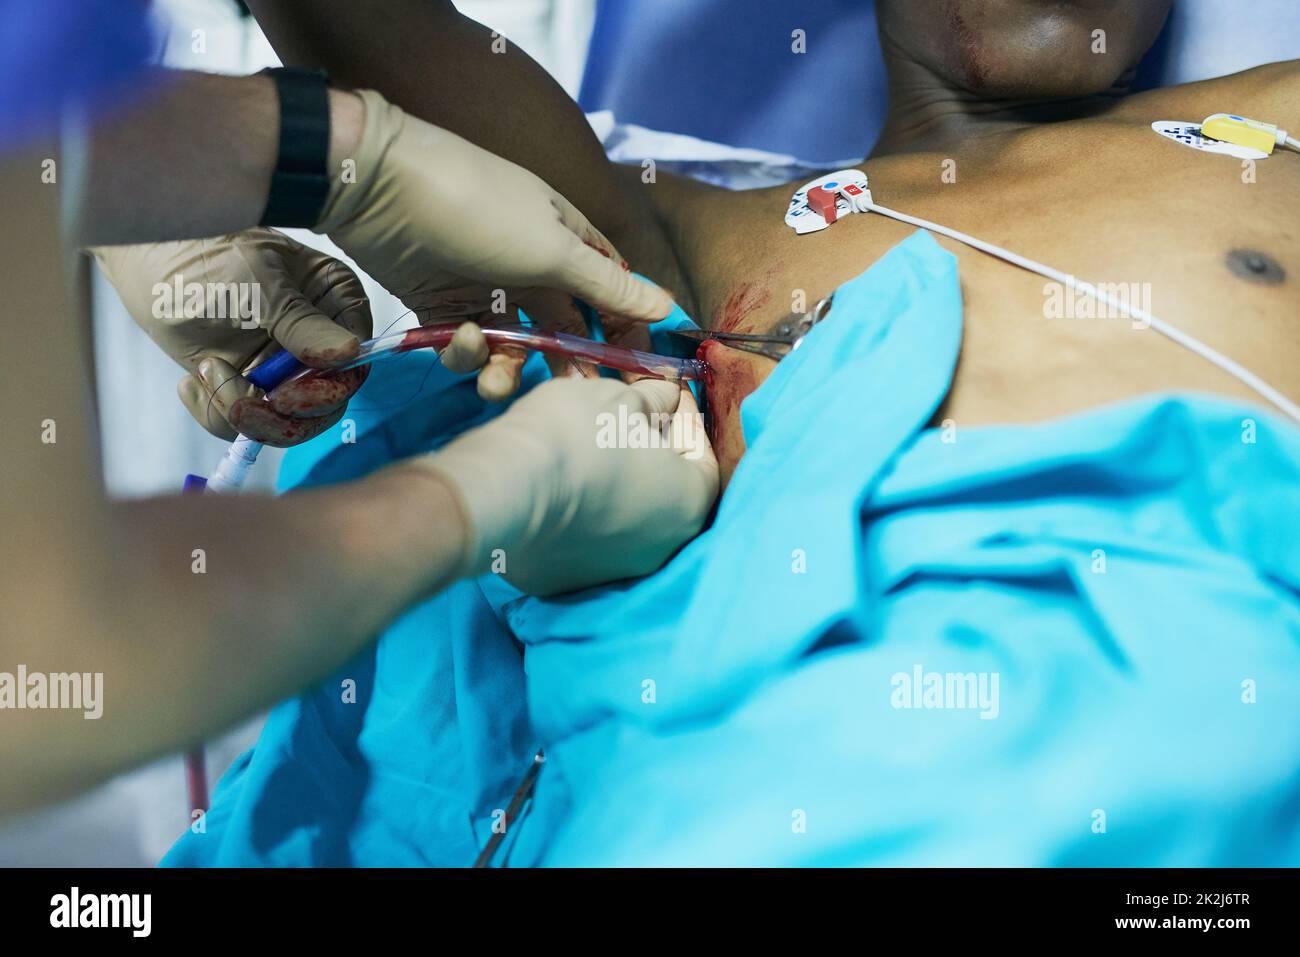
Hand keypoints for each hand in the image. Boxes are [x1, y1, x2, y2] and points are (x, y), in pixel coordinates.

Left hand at [92, 229, 371, 445]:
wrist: (147, 260)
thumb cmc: (205, 254)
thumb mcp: (258, 286)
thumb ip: (303, 323)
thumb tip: (350, 354)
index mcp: (335, 303)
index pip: (354, 362)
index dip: (328, 388)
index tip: (286, 397)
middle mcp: (318, 340)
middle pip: (327, 402)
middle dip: (283, 416)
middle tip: (242, 408)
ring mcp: (284, 367)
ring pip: (288, 422)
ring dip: (243, 413)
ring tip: (206, 375)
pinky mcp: (249, 385)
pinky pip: (248, 424)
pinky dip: (216, 412)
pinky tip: (193, 381)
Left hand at [317, 89, 673, 401]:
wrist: (381, 191)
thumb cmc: (480, 210)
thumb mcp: (552, 250)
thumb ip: (607, 286)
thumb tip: (667, 306)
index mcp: (567, 241)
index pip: (612, 293)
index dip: (627, 332)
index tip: (640, 376)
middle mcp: (531, 266)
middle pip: (566, 330)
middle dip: (569, 366)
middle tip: (574, 401)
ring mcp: (487, 288)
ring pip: (514, 348)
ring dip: (509, 372)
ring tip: (496, 384)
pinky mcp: (444, 308)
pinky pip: (469, 347)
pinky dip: (465, 353)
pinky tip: (459, 340)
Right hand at [399, 376, 717, 595]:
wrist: (507, 486)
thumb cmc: (579, 434)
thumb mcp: (622, 397)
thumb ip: (654, 399)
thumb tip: (664, 400)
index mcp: (689, 504)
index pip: (701, 456)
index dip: (684, 420)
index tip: (666, 397)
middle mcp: (662, 548)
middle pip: (664, 490)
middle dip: (651, 452)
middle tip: (629, 418)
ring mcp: (614, 570)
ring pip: (624, 518)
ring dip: (615, 483)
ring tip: (591, 445)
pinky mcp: (567, 581)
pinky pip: (583, 539)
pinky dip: (580, 511)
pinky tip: (561, 482)